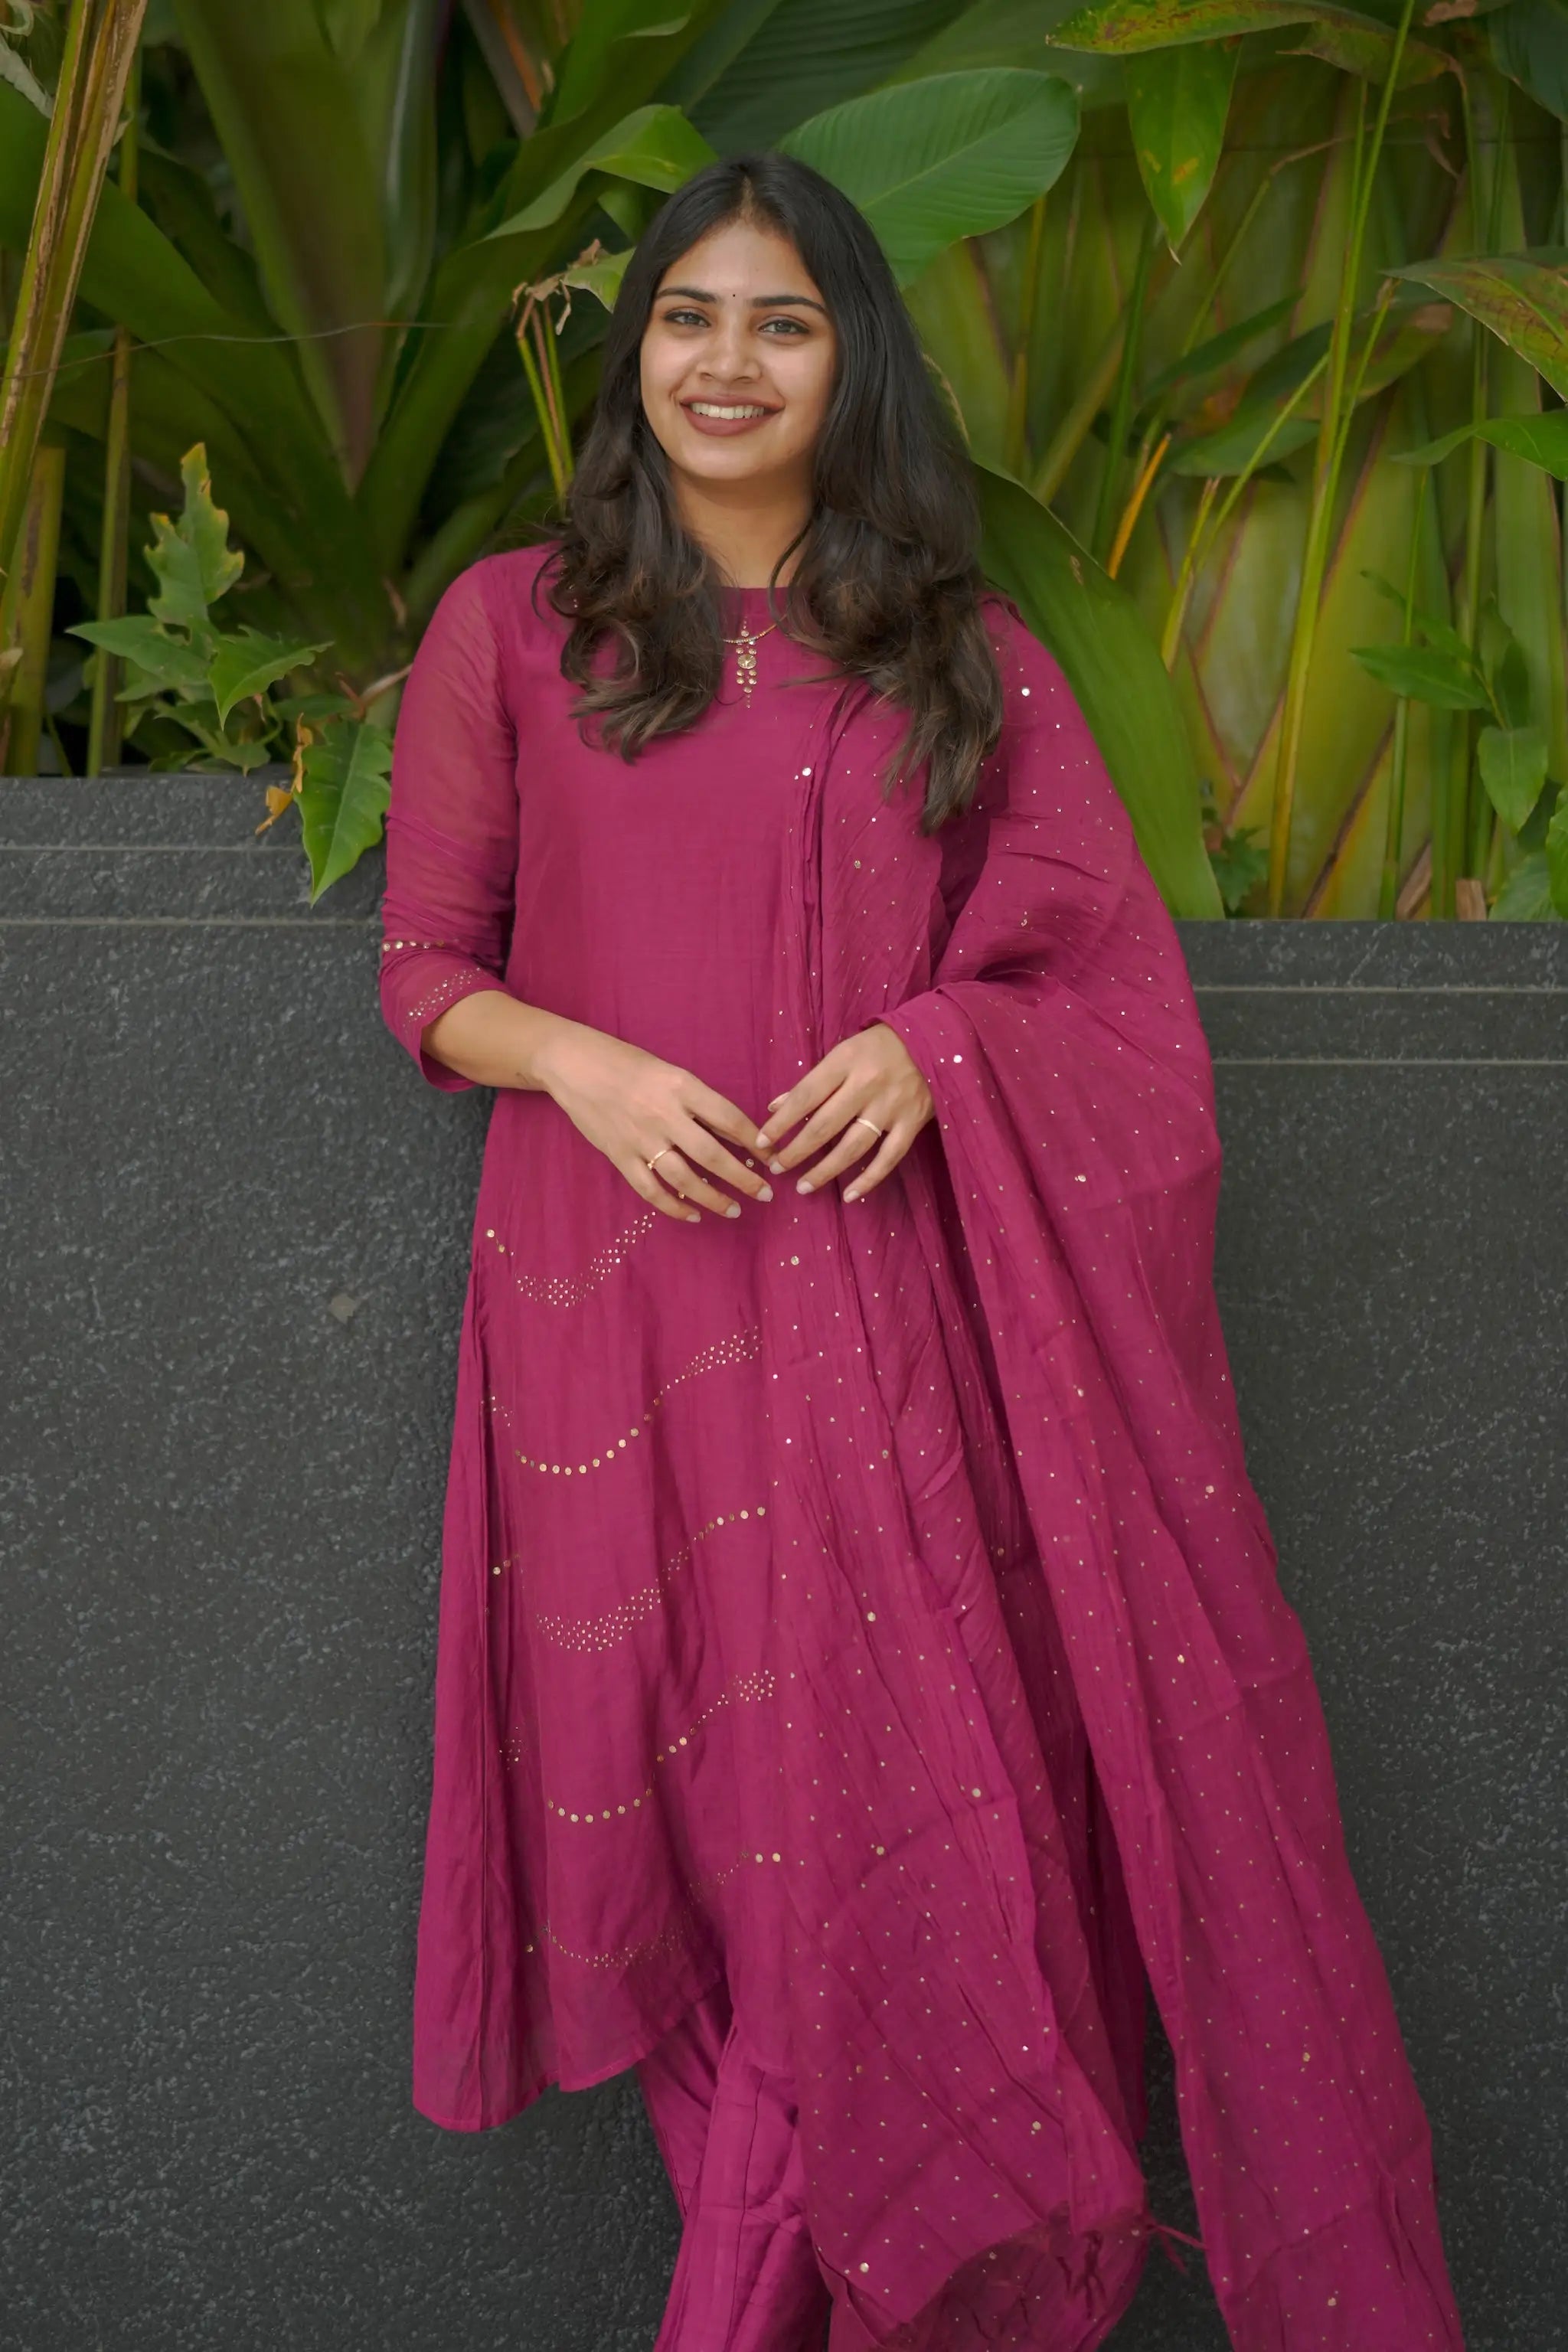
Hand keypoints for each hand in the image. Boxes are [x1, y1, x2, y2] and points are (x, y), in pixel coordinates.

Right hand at [540, 1026, 774, 1224]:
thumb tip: (735, 1133)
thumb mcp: (669, 1072)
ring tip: (734, 1210)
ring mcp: (639, 1138)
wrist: (573, 1064)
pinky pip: (651, 1190)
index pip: (728, 1118)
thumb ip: (699, 1103)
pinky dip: (674, 1206)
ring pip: (684, 1178)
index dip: (754, 1141)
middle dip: (743, 1178)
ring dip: (713, 1198)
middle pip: (712, 1154)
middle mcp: (663, 1114)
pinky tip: (693, 1215)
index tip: (772, 1158)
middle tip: (764, 1194)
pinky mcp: (619, 1156)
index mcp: (681, 1086)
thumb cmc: (626, 1063)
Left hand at [754, 1022, 933, 1201]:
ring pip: (853, 1146)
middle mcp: (867, 1084)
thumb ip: (813, 1080)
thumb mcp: (844, 1051)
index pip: (805, 1096)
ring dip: (825, 1170)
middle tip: (777, 1168)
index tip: (761, 1142)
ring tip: (802, 1186)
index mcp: (846, 1061)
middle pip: (825, 1125)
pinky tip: (850, 1195)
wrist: (934, 1040)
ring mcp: (891, 1106)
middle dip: (796, 1151)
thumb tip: (776, 1107)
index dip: (781, 1122)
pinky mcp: (912, 1122)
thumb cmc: (880, 1046)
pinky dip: (869, 1179)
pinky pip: (888, 1158)